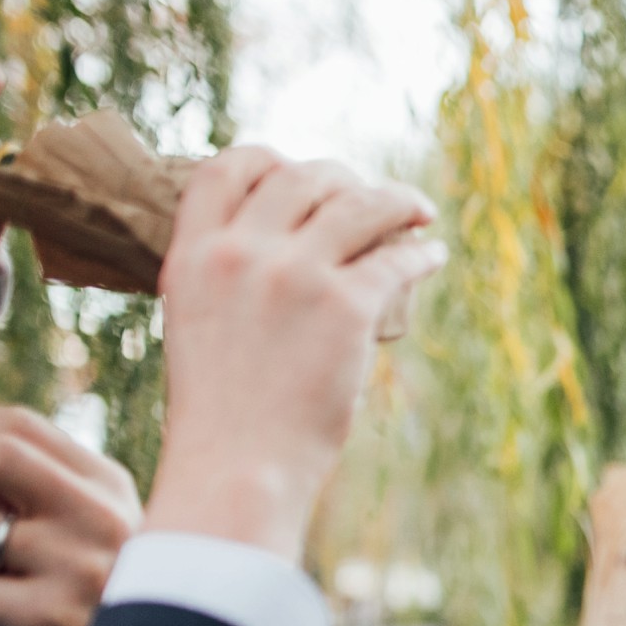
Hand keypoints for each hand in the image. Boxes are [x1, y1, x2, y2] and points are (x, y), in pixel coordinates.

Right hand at [145, 148, 443, 562]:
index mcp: (194, 254)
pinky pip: (396, 258)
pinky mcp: (346, 306)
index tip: (302, 173)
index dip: (270, 159)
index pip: (227, 169)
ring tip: (420, 213)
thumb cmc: (222, 414)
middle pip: (303, 178)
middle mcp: (242, 252)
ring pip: (360, 205)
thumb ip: (225, 279)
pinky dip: (420, 253)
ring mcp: (295, 275)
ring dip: (398, 202)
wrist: (237, 466)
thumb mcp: (197, 325)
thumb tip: (278, 252)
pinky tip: (431, 256)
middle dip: (345, 180)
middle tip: (373, 198)